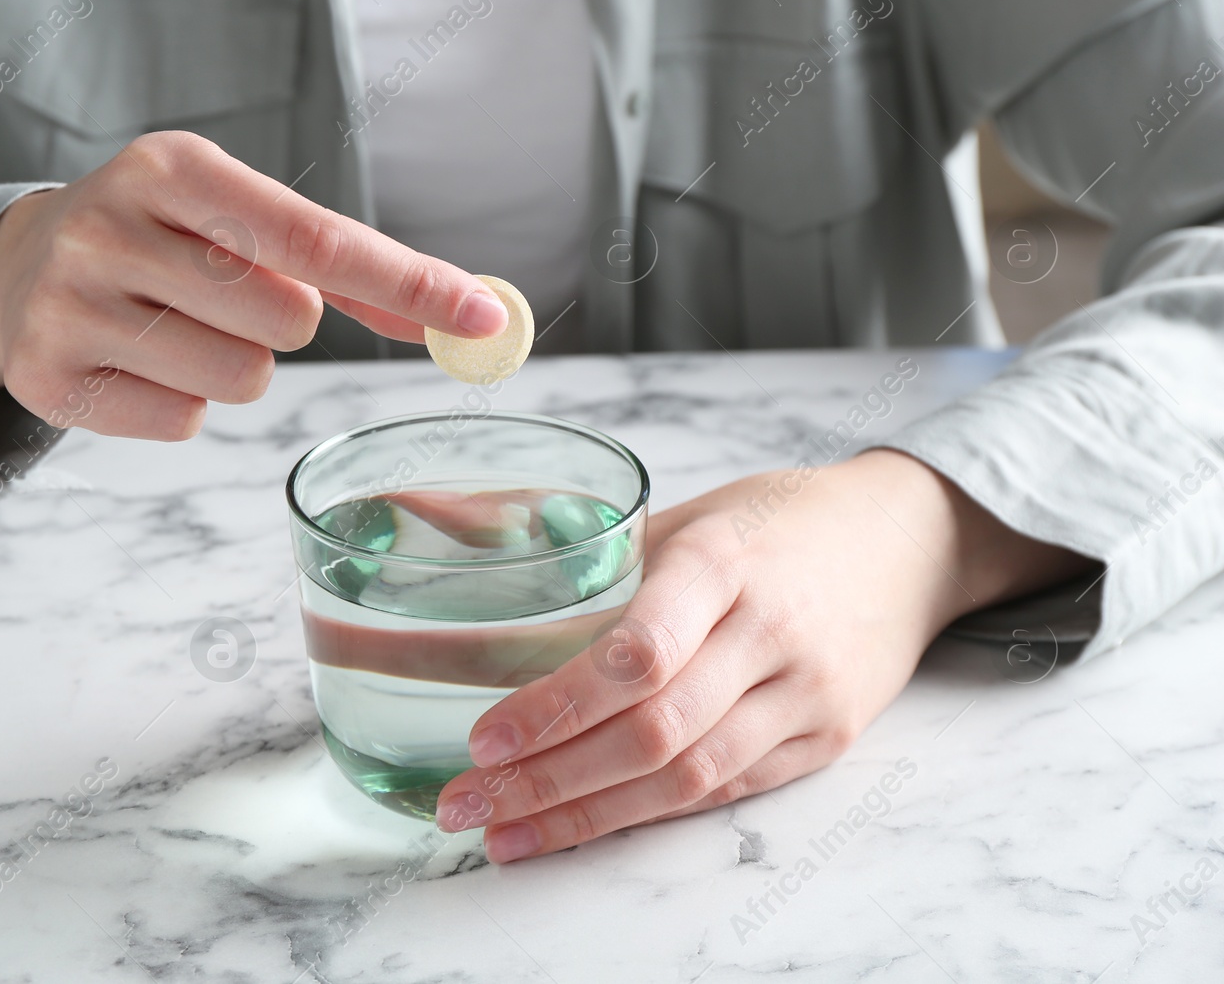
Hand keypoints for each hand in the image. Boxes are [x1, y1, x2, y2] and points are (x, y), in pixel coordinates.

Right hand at [0, 131, 507, 430]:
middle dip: (280, 322)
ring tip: (176, 328)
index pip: (317, 238)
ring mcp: (71, 306)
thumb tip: (465, 313)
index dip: (407, 282)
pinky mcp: (51, 382)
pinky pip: (185, 425)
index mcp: (172, 169)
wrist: (21, 269)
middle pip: (287, 321)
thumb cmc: (163, 240)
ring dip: (234, 367)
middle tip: (223, 298)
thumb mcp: (237, 219)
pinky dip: (182, 406)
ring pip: (241, 380)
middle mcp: (111, 227)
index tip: (482, 316)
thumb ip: (345, 264)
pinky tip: (137, 365)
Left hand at [434, 449, 1093, 861]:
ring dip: (584, 816)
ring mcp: (805, 694)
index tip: (484, 736)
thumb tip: (433, 520)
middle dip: (548, 778)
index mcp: (724, 558)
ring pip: (686, 776)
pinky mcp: (824, 739)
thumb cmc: (776, 521)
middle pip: (653, 729)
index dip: (558, 702)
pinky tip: (578, 828)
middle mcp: (770, 630)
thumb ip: (584, 546)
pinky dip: (644, 815)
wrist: (913, 540)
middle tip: (462, 802)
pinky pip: (724, 791)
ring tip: (501, 832)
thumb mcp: (689, 514)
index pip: (640, 646)